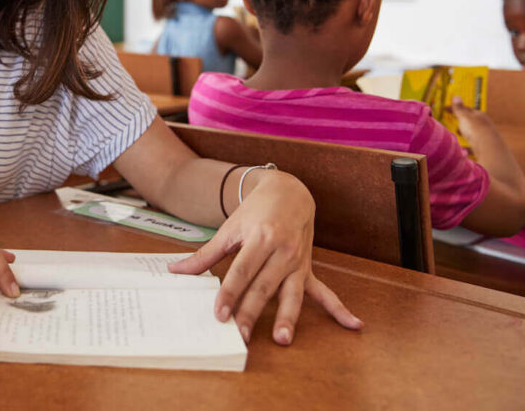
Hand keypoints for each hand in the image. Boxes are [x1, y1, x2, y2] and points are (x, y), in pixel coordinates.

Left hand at [167, 171, 361, 344]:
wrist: (289, 191)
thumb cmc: (255, 211)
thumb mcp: (229, 228)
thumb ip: (204, 254)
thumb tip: (175, 270)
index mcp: (260, 238)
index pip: (242, 271)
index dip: (230, 293)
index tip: (219, 313)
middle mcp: (282, 251)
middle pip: (264, 286)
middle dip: (252, 312)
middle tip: (241, 334)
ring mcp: (298, 262)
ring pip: (292, 293)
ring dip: (289, 317)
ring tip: (283, 339)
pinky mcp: (308, 269)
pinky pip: (324, 292)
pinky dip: (339, 309)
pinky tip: (354, 325)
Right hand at [448, 95, 495, 146]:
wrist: (489, 148)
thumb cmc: (475, 129)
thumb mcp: (465, 117)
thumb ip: (459, 109)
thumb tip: (456, 96)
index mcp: (479, 114)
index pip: (466, 109)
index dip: (455, 108)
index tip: (445, 109)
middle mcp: (483, 123)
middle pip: (471, 119)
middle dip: (462, 119)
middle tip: (452, 120)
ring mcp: (484, 134)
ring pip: (473, 130)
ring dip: (465, 131)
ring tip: (456, 133)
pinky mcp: (484, 144)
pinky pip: (473, 141)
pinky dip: (467, 142)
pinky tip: (463, 146)